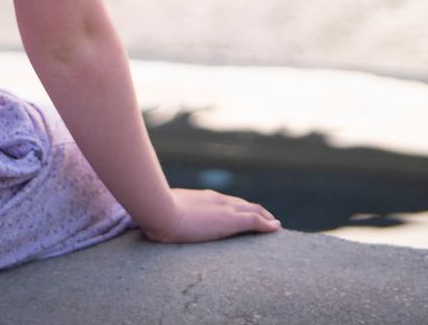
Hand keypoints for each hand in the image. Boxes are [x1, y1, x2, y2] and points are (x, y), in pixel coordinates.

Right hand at [138, 188, 282, 242]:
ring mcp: (224, 209)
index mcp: (202, 198)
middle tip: (267, 218)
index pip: (225, 201)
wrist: (160, 210)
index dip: (237, 206)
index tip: (243, 211)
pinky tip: (276, 229)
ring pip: (253, 210)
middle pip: (243, 203)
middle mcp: (216, 200)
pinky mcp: (230, 220)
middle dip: (256, 210)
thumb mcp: (163, 211)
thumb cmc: (156, 212)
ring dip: (265, 216)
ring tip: (274, 224)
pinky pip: (255, 221)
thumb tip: (151, 219)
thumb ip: (165, 212)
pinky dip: (267, 224)